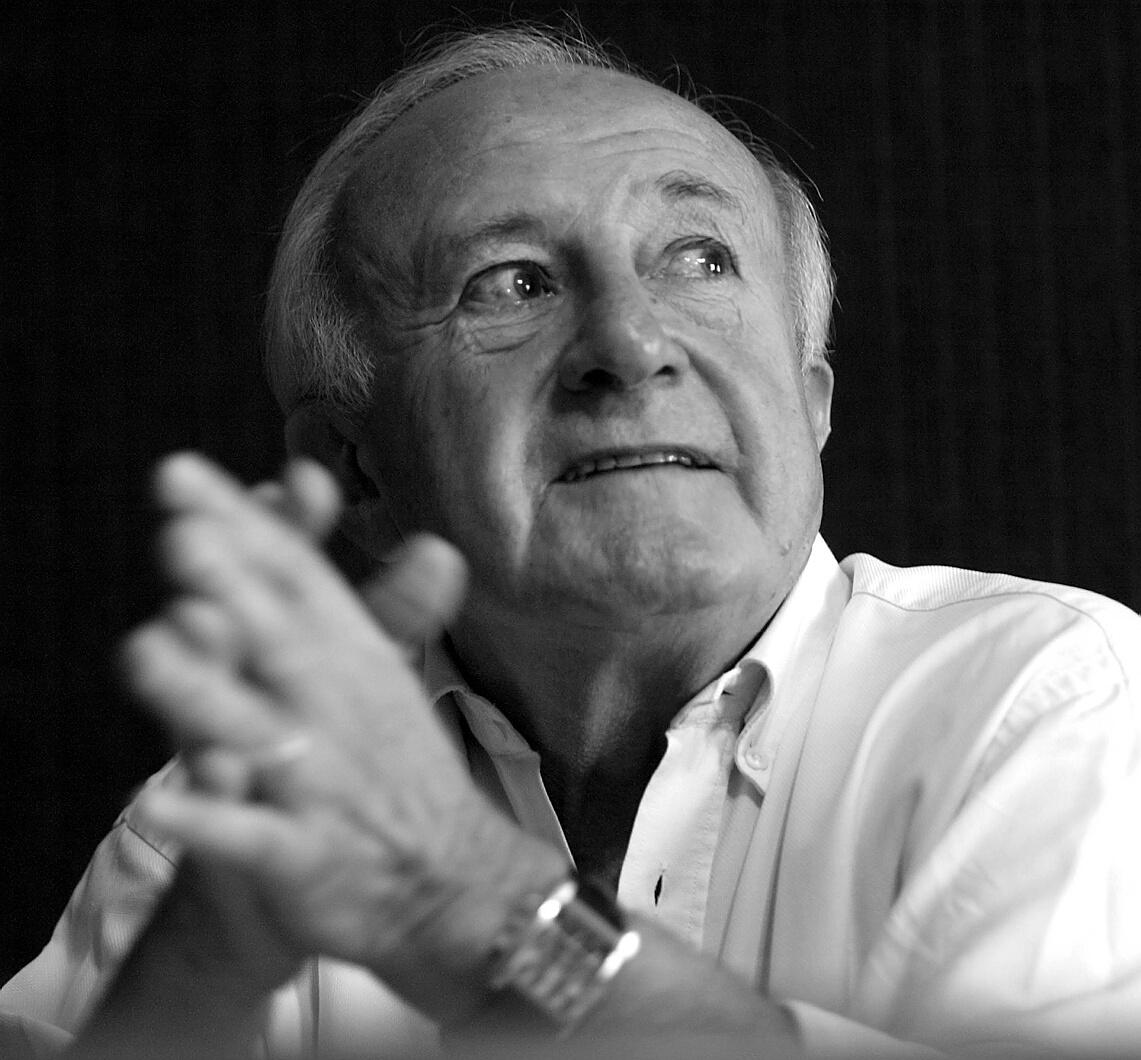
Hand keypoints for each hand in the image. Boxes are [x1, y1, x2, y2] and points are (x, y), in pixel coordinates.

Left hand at [120, 453, 564, 1021]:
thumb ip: (387, 610)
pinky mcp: (306, 857)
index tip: (184, 475)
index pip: (296, 579)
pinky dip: (211, 822)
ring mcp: (319, 782)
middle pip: (279, 636)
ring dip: (204, 689)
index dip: (244, 525)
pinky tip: (163, 806)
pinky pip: (253, 838)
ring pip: (255, 730)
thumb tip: (426, 539)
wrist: (455, 888)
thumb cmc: (403, 775)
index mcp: (354, 660)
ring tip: (146, 649)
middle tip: (180, 532)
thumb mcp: (390, 686)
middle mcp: (336, 709)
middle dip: (230, 583)